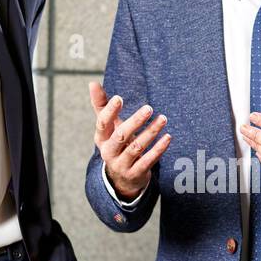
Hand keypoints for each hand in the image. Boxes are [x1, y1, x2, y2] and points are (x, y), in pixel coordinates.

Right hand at [89, 80, 170, 201]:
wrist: (122, 178)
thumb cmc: (116, 144)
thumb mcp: (108, 128)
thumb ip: (101, 105)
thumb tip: (92, 82)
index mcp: (101, 139)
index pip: (102, 124)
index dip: (110, 111)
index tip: (119, 98)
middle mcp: (109, 152)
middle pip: (120, 136)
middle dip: (135, 121)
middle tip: (148, 108)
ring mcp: (122, 165)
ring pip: (137, 147)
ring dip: (151, 132)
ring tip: (163, 119)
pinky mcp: (135, 173)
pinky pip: (148, 160)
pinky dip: (158, 149)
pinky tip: (168, 137)